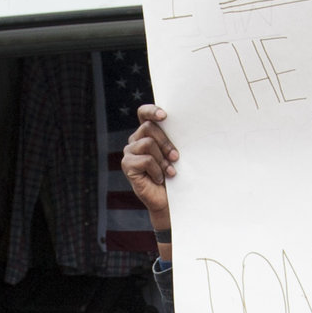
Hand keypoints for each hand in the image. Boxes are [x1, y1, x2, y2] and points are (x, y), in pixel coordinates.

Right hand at [122, 104, 176, 244]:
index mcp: (147, 134)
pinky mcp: (127, 165)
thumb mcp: (175, 154)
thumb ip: (172, 139)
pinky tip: (160, 178)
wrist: (169, 201)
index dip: (151, 111)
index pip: (143, 114)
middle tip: (176, 157)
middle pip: (149, 128)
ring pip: (148, 143)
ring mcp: (129, 153)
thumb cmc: (175, 176)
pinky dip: (156, 170)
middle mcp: (135, 141)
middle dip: (166, 142)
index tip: (164, 116)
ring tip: (169, 171)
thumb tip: (183, 126)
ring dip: (162, 158)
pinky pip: (145, 159)